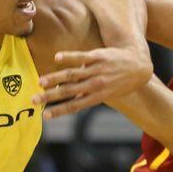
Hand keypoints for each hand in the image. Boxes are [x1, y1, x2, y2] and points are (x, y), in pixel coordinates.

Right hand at [35, 47, 153, 118]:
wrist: (139, 65)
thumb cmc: (123, 82)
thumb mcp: (109, 94)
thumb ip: (90, 96)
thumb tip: (72, 102)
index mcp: (98, 96)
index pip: (74, 106)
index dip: (59, 111)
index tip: (45, 115)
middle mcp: (96, 84)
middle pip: (68, 92)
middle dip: (49, 97)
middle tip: (33, 100)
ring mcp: (97, 70)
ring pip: (72, 75)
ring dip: (54, 78)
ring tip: (39, 82)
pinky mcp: (98, 56)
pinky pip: (81, 57)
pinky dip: (68, 57)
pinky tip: (56, 58)